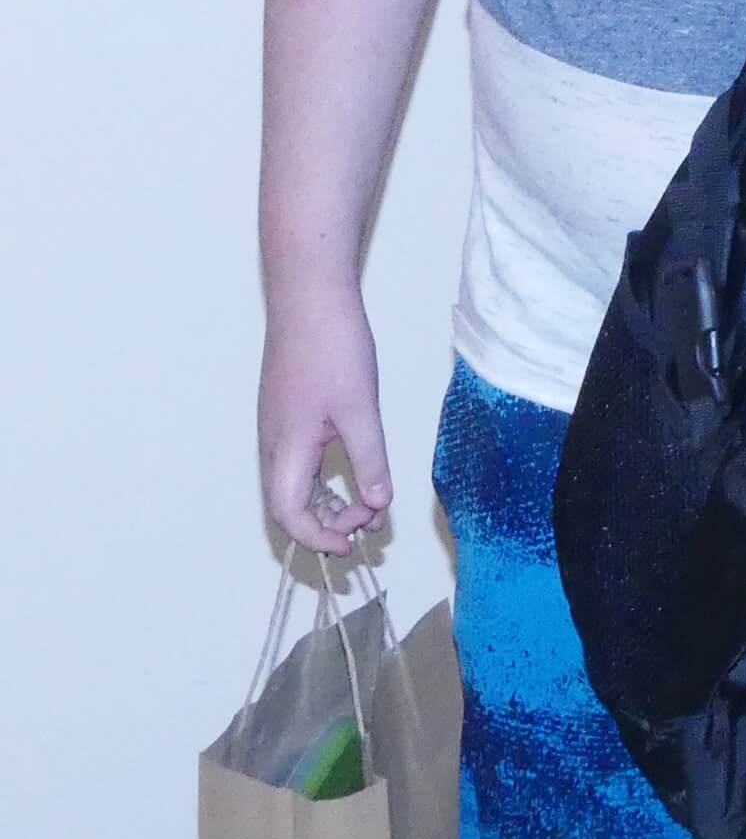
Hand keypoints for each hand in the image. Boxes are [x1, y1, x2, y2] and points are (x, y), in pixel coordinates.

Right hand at [258, 297, 392, 554]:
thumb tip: (378, 503)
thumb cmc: (332, 347)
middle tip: (369, 522)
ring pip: (293, 483)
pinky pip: (298, 461)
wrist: (309, 294)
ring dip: (326, 501)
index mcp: (285, 448)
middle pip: (288, 505)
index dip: (319, 538)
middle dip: (327, 524)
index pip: (289, 515)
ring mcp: (277, 427)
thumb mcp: (360, 409)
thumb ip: (369, 460)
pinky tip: (352, 470)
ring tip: (367, 503)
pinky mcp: (286, 412)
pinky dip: (323, 477)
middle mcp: (273, 443)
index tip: (353, 544)